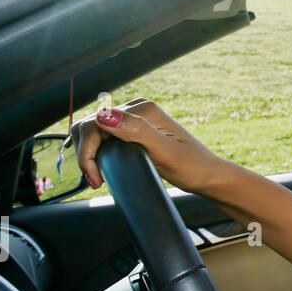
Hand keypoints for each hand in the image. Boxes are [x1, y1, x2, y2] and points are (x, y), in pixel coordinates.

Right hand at [68, 98, 223, 193]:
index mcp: (143, 110)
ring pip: (92, 130)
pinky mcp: (133, 132)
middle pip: (90, 125)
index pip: (95, 123)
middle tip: (95, 180)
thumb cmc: (191, 167)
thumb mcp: (165, 152)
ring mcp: (134, 120)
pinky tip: (92, 163)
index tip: (95, 178)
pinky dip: (92, 149)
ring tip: (95, 176)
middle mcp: (137, 110)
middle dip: (85, 153)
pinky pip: (102, 135)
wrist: (206, 175)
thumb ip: (136, 131)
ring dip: (87, 152)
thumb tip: (104, 115)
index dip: (88, 152)